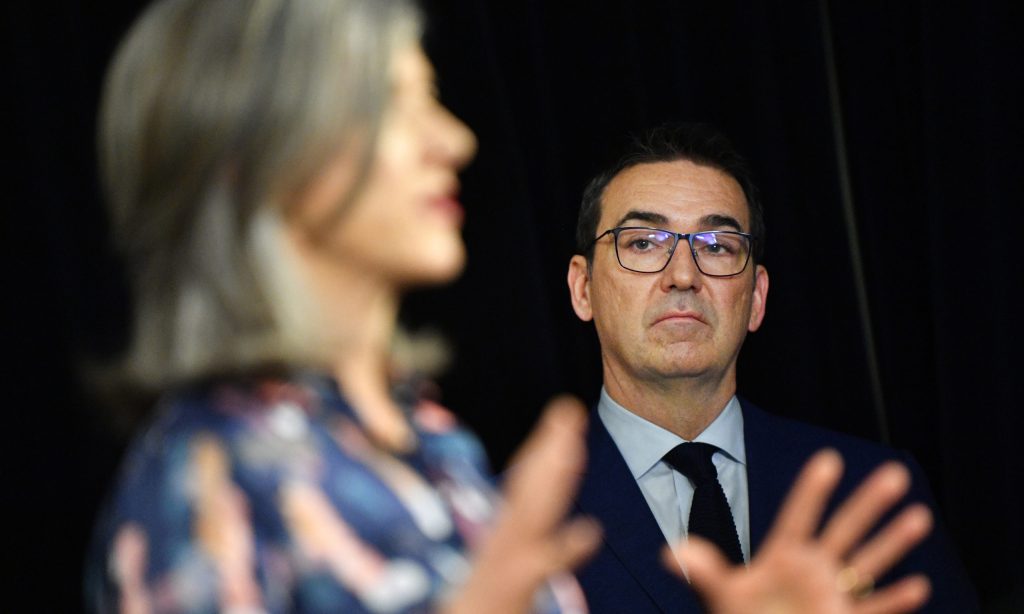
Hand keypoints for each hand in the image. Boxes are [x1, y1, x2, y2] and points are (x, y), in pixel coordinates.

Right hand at [446, 396, 601, 613]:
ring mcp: (499, 571)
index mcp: (497, 546)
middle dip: (550, 451)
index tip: (561, 420)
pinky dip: (561, 550)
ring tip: (571, 447)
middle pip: (526, 493)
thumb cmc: (479, 612)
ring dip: (551, 480)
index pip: (521, 491)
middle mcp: (497, 552)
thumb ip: (527, 556)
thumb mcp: (496, 584)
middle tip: (568, 412)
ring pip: (529, 518)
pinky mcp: (505, 591)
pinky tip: (588, 533)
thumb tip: (566, 533)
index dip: (542, 453)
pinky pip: (535, 569)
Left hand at [664, 449, 932, 613]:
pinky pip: (875, 609)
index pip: (799, 515)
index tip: (829, 459)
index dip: (812, 490)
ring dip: (893, 541)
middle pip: (845, 528)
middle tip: (895, 472)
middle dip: (869, 503)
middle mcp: (813, 568)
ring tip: (920, 516)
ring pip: (868, 562)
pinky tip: (918, 587)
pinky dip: (895, 600)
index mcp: (783, 555)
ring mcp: (832, 594)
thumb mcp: (723, 595)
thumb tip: (670, 553)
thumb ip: (705, 571)